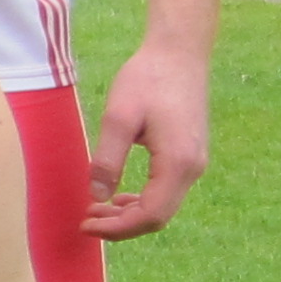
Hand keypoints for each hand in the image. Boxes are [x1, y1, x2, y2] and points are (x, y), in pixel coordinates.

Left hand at [87, 32, 210, 238]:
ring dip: (130, 213)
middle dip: (121, 225)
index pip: (150, 215)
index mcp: (178, 163)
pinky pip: (167, 190)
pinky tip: (118, 195)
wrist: (179, 53)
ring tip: (96, 209)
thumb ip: (107, 160)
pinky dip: (142, 199)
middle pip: (158, 216)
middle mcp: (193, 168)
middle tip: (86, 221)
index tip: (85, 226)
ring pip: (164, 205)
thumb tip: (97, 197)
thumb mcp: (119, 118)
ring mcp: (195, 162)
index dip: (117, 228)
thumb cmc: (147, 79)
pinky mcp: (189, 154)